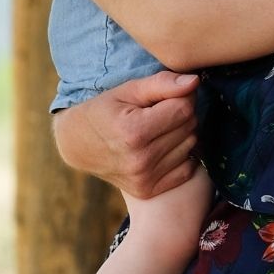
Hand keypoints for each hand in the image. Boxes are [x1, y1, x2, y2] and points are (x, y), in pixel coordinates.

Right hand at [53, 71, 201, 198]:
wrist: (79, 144)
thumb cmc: (106, 110)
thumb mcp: (129, 90)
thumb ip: (162, 84)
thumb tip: (194, 83)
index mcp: (133, 132)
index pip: (184, 108)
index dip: (181, 96)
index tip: (166, 96)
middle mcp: (140, 160)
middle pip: (189, 126)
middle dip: (180, 114)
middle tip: (159, 112)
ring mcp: (144, 179)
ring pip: (191, 145)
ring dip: (181, 134)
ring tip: (158, 129)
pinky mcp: (148, 190)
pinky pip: (187, 169)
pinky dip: (180, 155)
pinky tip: (162, 147)